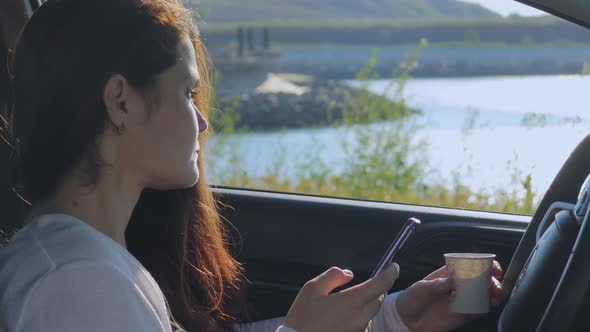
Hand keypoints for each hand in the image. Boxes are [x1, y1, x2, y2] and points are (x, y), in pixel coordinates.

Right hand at [284, 264, 398, 331]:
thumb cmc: (303, 317)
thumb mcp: (312, 288)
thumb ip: (333, 276)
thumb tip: (349, 274)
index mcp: (351, 301)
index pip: (381, 284)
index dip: (390, 273)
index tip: (393, 266)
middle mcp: (360, 317)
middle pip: (378, 300)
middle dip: (377, 289)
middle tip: (371, 282)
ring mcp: (358, 329)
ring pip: (371, 313)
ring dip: (368, 303)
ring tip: (353, 299)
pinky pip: (363, 323)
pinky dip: (359, 315)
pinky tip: (345, 313)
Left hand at [395, 260, 502, 331]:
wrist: (406, 321)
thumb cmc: (410, 300)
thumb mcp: (419, 289)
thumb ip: (435, 285)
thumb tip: (451, 280)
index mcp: (448, 274)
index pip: (468, 264)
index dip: (483, 263)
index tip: (491, 266)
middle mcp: (458, 285)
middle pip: (481, 279)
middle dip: (492, 279)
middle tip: (494, 283)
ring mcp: (462, 299)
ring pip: (483, 293)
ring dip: (493, 292)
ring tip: (496, 295)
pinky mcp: (463, 314)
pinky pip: (479, 309)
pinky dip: (488, 306)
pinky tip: (491, 304)